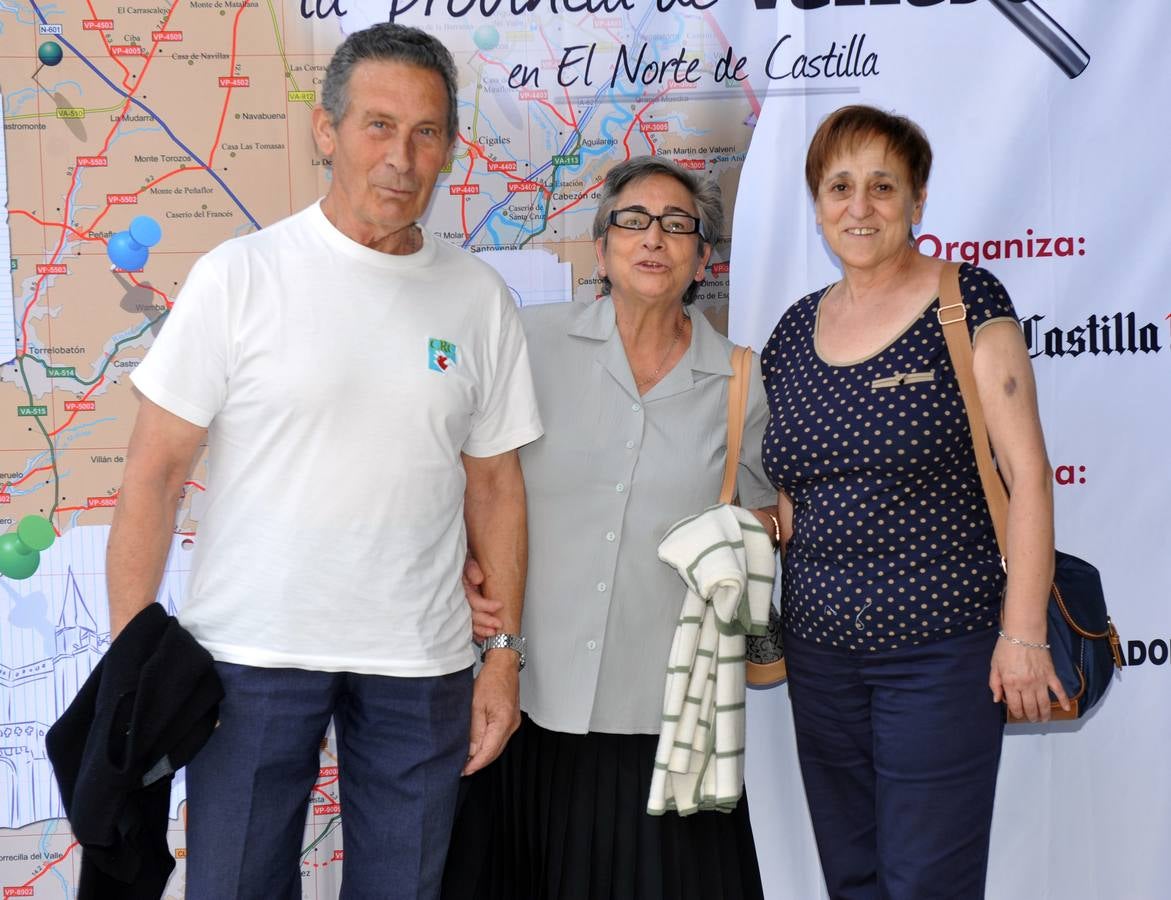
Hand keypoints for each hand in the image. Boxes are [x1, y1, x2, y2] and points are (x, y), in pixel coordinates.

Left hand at [463, 651, 520, 774]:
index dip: (476, 764)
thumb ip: (474, 729)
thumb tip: (470, 750)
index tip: (464, 770)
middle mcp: (512, 725)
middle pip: (495, 752)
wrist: (504, 665)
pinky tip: (479, 746)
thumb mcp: (475, 704)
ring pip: (498, 746)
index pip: (489, 751)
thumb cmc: (491, 680)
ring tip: (468, 760)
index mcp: (503, 722)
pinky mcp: (511, 720)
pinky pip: (500, 738)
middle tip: (463, 769)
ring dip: (484, 755)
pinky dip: (489, 745)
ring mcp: (513, 723)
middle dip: (479, 762)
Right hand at [464, 556, 503, 641]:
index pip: (472, 601)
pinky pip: (466, 624)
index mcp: (459, 587)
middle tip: (499, 624)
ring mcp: (458, 605)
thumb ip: (471, 568)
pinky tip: (482, 637)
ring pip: (467, 622)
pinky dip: (475, 632)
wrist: (451, 557)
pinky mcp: (460, 609)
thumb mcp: (465, 558)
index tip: (499, 605)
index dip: (486, 605)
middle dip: (485, 621)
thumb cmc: (460, 558)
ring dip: (481, 629)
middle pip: (470, 614)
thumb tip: (478, 579)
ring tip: (493, 632)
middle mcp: (457, 598)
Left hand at [989, 637, 1070, 721]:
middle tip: (1032, 720)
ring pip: (1044, 704)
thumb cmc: (1006, 647)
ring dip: (1044, 714)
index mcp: (1011, 683)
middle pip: (1030, 708)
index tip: (1018, 715)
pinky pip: (1059, 691)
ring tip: (1043, 719)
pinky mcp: (1051, 675)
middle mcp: (1026, 685)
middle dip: (1031, 716)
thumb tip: (997, 699)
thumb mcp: (995, 665)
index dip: (1016, 713)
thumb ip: (995, 683)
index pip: (1015, 706)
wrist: (1024, 633)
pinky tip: (1066, 708)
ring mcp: (1040, 681)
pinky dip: (1063, 701)